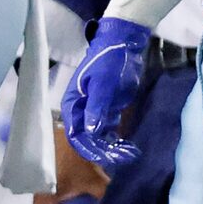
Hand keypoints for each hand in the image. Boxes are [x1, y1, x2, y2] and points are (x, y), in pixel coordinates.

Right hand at [60, 16, 154, 169]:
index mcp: (73, 104)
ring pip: (99, 138)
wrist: (123, 45)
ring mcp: (95, 112)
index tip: (102, 157)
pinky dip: (118, 141)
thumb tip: (91, 131)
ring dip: (112, 148)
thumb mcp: (103, 84)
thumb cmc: (108, 61)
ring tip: (129, 154)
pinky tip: (129, 147)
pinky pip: (110, 132)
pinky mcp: (108, 111)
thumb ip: (97, 107)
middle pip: (87, 139)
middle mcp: (81, 111)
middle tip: (122, 158)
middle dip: (102, 151)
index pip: (74, 133)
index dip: (87, 147)